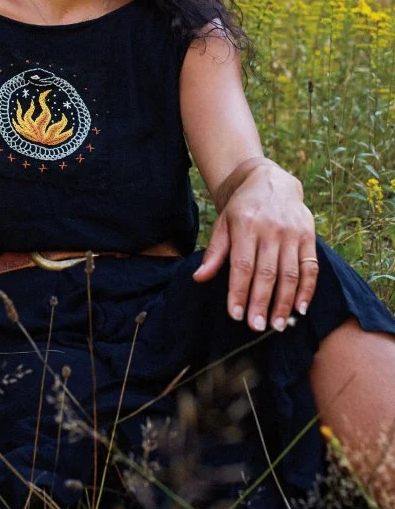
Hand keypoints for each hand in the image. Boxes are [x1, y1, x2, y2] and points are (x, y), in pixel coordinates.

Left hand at [193, 163, 317, 331]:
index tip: (236, 315)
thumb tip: (199, 278)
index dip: (239, 291)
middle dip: (261, 303)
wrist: (270, 180)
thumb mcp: (223, 223)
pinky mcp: (308, 236)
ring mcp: (292, 233)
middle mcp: (270, 229)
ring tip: (277, 325)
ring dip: (284, 302)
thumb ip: (215, 252)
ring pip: (290, 274)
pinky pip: (310, 267)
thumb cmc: (241, 208)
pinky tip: (300, 309)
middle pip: (267, 273)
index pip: (242, 265)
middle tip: (256, 328)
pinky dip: (307, 290)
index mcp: (245, 225)